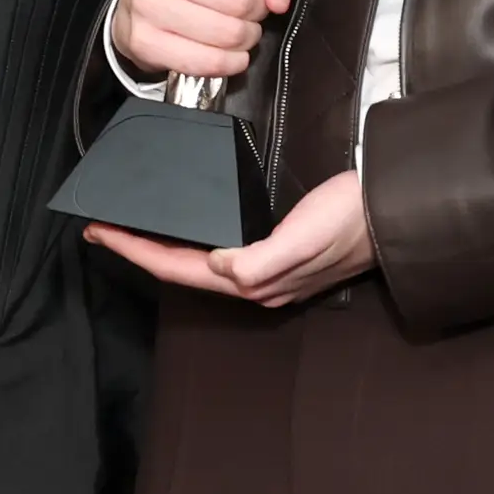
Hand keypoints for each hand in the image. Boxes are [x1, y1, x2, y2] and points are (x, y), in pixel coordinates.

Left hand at [86, 168, 375, 308]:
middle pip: (178, 269)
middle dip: (136, 249)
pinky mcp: (275, 253)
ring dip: (158, 247)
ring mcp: (265, 271)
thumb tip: (217, 264)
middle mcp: (255, 281)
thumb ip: (259, 260)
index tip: (100, 232)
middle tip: (101, 228)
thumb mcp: (304, 238)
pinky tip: (181, 230)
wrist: (394, 212)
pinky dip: (187, 241)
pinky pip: (215, 253)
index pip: (177, 268)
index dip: (134, 251)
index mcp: (254, 281)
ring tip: (129, 230)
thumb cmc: (352, 220)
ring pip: (194, 263)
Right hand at [115, 0, 302, 83]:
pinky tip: (230, 53)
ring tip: (240, 28)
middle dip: (255, 10)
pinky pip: (204, 61)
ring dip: (244, 36)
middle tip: (251, 8)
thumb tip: (278, 0)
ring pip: (224, 33)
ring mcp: (143, 2)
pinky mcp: (142, 40)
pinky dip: (228, 62)